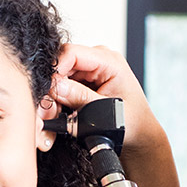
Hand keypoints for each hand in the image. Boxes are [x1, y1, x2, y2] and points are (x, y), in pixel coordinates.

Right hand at [52, 44, 168, 155]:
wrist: (138, 134)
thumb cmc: (131, 122)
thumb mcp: (105, 111)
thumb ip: (79, 97)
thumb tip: (55, 86)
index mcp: (109, 61)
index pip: (72, 53)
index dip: (55, 70)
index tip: (48, 91)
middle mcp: (98, 61)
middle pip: (62, 65)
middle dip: (53, 88)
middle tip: (48, 111)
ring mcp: (90, 71)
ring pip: (60, 78)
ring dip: (54, 98)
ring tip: (55, 117)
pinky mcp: (84, 82)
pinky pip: (64, 87)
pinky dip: (59, 102)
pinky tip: (61, 115)